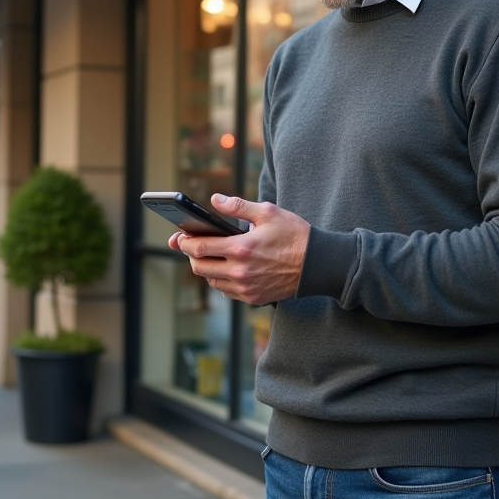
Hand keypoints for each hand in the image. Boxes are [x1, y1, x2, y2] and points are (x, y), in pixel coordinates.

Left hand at [169, 194, 309, 305]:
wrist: (318, 264)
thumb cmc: (295, 235)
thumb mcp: (268, 212)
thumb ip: (238, 206)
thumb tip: (215, 199)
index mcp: (242, 248)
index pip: (200, 248)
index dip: (185, 242)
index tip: (179, 237)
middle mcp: (241, 272)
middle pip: (200, 267)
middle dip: (191, 255)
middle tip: (189, 245)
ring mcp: (246, 288)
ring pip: (212, 280)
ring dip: (205, 268)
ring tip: (207, 255)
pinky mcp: (253, 298)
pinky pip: (226, 291)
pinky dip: (220, 279)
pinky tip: (224, 267)